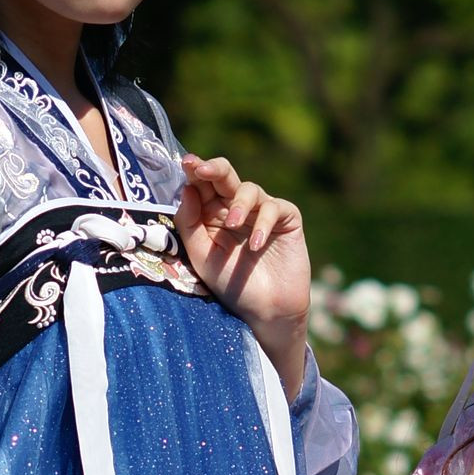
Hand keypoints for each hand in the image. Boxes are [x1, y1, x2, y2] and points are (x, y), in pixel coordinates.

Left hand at [176, 154, 311, 398]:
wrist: (266, 311)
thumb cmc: (232, 285)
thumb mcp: (202, 257)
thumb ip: (190, 224)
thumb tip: (187, 189)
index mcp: (212, 215)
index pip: (202, 186)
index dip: (195, 172)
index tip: (186, 164)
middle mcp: (236, 208)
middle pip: (225, 176)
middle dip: (214, 169)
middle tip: (202, 169)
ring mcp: (262, 212)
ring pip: (250, 189)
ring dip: (239, 204)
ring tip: (232, 225)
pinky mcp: (287, 219)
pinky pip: (274, 208)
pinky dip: (263, 223)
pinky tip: (255, 245)